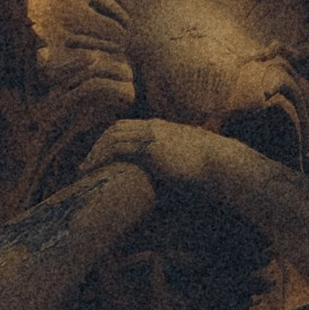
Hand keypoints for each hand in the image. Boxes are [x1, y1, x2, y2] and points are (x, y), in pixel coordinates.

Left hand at [87, 115, 226, 195]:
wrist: (225, 165)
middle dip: (99, 144)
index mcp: (165, 129)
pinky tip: (90, 170)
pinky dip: (99, 158)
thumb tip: (174, 182)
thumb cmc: (215, 169)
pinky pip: (116, 148)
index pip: (131, 127)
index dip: (113, 139)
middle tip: (87, 162)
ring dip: (95, 152)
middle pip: (117, 128)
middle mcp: (156, 127)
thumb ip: (178, 165)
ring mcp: (153, 135)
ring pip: (112, 136)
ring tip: (83, 169)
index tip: (102, 154)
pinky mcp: (150, 149)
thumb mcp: (193, 162)